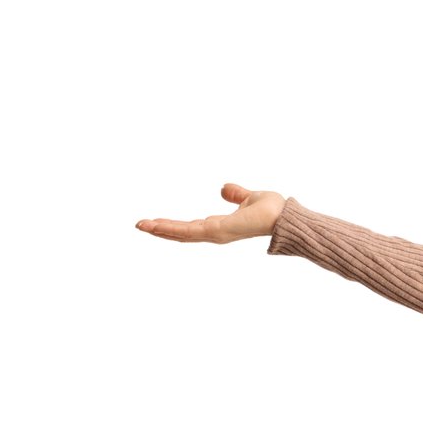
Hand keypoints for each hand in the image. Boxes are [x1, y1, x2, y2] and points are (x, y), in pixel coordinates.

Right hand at [136, 183, 286, 243]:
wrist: (283, 216)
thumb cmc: (272, 210)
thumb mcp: (248, 198)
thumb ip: (236, 194)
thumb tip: (223, 189)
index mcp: (220, 226)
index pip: (191, 228)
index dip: (173, 225)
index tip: (156, 222)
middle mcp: (214, 233)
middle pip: (181, 233)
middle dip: (160, 230)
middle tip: (140, 225)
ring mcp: (214, 234)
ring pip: (180, 234)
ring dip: (160, 229)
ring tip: (141, 226)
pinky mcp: (216, 231)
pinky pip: (188, 231)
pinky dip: (171, 229)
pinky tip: (156, 225)